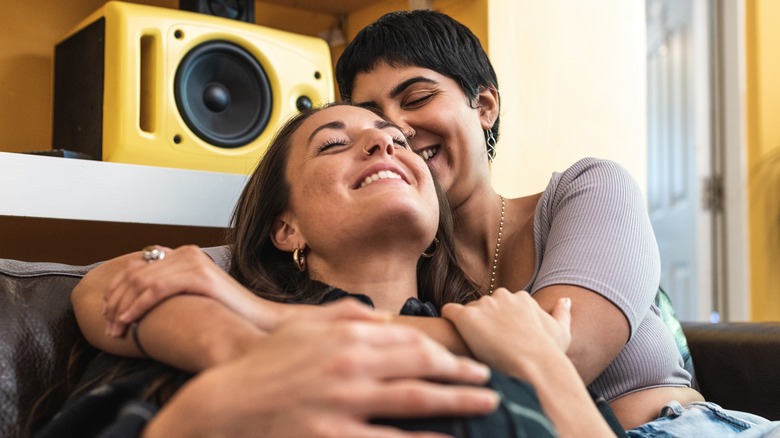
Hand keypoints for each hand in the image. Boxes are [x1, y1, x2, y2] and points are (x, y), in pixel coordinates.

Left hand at [103, 245, 258, 335]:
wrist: (255, 319)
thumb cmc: (224, 313)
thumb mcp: (191, 296)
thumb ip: (169, 289)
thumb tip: (135, 300)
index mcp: (183, 254)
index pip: (136, 267)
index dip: (116, 291)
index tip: (108, 314)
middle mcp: (186, 252)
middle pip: (134, 274)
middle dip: (115, 302)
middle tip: (108, 327)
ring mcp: (193, 261)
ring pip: (141, 282)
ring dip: (122, 308)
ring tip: (116, 329)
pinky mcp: (198, 275)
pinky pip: (156, 289)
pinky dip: (137, 306)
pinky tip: (129, 321)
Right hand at [145, 319, 499, 437]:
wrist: (223, 406)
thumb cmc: (264, 365)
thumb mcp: (302, 328)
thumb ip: (346, 316)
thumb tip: (384, 318)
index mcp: (345, 337)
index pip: (409, 342)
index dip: (445, 353)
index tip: (468, 362)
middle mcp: (350, 366)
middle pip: (421, 368)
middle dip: (462, 375)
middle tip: (490, 383)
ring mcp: (343, 403)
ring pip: (415, 401)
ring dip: (457, 403)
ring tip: (486, 407)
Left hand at [441, 288, 571, 378]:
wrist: (535, 366)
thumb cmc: (549, 354)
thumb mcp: (562, 332)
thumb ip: (562, 313)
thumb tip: (566, 299)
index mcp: (521, 298)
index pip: (503, 304)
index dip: (499, 322)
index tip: (500, 339)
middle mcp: (501, 296)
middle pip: (484, 306)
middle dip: (483, 322)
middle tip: (484, 345)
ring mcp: (483, 305)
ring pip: (468, 310)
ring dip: (467, 325)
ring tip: (468, 345)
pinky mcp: (466, 316)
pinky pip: (449, 311)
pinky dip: (449, 320)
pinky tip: (451, 334)